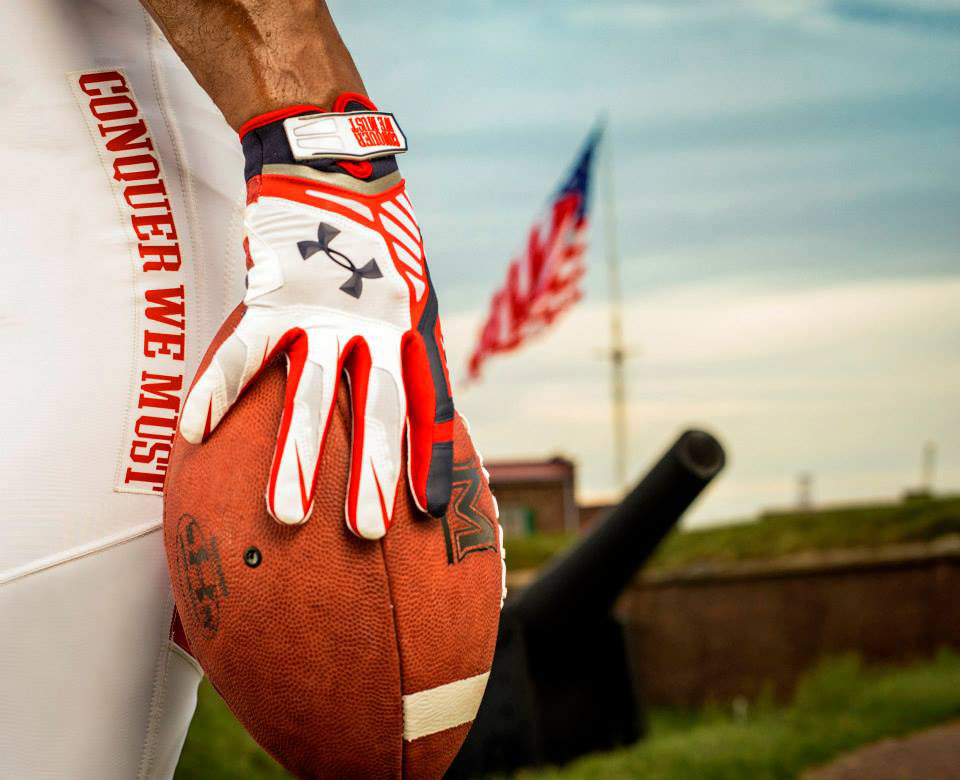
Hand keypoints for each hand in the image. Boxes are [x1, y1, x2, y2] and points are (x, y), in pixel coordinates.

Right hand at [179, 95, 452, 537]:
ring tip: (287, 513)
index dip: (431, 454)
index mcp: (412, 327)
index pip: (428, 400)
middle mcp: (374, 326)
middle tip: (366, 531)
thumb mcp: (411, 290)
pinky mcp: (274, 295)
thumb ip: (412, 344)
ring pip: (309, 392)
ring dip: (296, 454)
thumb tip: (415, 406)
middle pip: (376, 406)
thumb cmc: (377, 241)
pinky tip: (195, 434)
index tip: (431, 511)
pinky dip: (218, 390)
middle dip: (371, 471)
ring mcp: (323, 313)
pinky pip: (242, 351)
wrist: (333, 167)